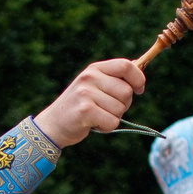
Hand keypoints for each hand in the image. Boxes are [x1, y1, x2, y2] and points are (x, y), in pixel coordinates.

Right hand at [34, 58, 148, 148]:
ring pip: (120, 109)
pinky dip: (107, 127)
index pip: (126, 65)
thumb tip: (138, 66)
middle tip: (107, 108)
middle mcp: (90, 77)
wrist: (53, 124)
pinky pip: (112, 121)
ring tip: (97, 116)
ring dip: (113, 117)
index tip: (139, 90)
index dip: (138, 79)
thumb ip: (113, 78)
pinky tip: (94, 124)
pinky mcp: (85, 111)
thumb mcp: (94, 85)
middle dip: (124, 105)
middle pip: (126, 91)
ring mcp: (86, 93)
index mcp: (94, 69)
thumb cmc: (80, 105)